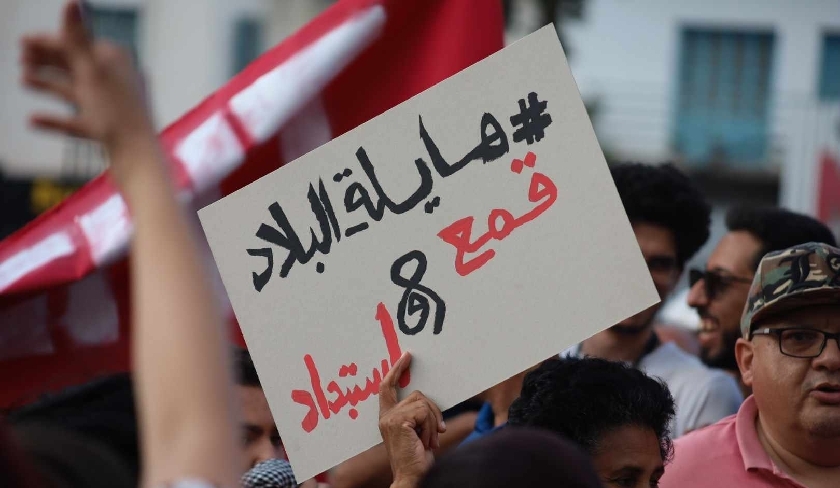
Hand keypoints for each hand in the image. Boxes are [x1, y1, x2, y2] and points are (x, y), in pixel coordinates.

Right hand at [20, 1, 153, 172]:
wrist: (138, 158)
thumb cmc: (118, 113)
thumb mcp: (92, 71)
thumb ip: (77, 37)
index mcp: (116, 61)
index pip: (78, 44)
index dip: (49, 42)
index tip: (22, 43)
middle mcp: (117, 79)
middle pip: (76, 66)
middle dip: (47, 61)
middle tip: (20, 58)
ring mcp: (113, 106)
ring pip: (76, 91)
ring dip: (48, 84)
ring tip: (22, 81)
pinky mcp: (108, 131)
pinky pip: (78, 121)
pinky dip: (56, 119)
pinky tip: (32, 120)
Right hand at [378, 352, 445, 487]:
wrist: (412, 476)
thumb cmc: (417, 458)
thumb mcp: (417, 431)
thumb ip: (417, 415)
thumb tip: (427, 403)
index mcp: (388, 417)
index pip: (388, 387)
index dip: (396, 369)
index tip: (406, 356)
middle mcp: (386, 416)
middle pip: (416, 394)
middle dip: (433, 410)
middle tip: (438, 430)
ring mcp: (390, 418)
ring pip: (423, 403)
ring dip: (433, 422)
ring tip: (430, 441)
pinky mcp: (398, 421)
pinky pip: (423, 412)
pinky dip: (431, 426)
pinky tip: (427, 442)